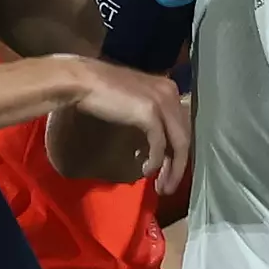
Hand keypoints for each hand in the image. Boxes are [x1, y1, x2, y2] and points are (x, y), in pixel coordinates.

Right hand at [58, 57, 190, 194]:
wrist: (84, 81)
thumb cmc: (103, 91)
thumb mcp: (135, 101)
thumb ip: (149, 116)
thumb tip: (156, 144)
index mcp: (169, 89)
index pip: (183, 126)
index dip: (178, 151)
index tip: (169, 170)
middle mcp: (171, 93)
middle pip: (184, 136)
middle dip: (178, 166)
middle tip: (168, 186)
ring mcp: (162, 102)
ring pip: (178, 143)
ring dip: (171, 169)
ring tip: (161, 187)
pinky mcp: (150, 112)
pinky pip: (159, 144)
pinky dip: (155, 161)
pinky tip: (146, 170)